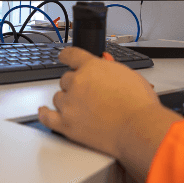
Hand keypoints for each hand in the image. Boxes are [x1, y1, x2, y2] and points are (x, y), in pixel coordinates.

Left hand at [38, 47, 160, 157]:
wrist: (137, 127)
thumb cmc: (138, 103)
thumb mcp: (128, 74)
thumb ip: (111, 66)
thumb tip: (104, 61)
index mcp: (92, 66)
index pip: (71, 55)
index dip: (66, 56)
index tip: (63, 57)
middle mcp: (77, 82)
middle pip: (65, 79)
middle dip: (74, 85)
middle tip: (87, 93)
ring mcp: (70, 103)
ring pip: (58, 97)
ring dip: (66, 100)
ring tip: (81, 108)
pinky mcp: (66, 124)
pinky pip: (47, 117)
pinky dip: (44, 113)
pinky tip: (45, 111)